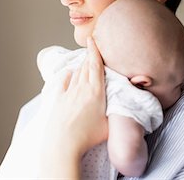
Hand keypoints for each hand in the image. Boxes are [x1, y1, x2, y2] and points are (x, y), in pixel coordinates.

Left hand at [37, 36, 108, 176]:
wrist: (63, 144)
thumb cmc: (88, 138)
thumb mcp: (109, 125)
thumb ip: (116, 113)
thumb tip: (124, 107)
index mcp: (95, 92)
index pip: (95, 65)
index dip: (94, 51)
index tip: (92, 39)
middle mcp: (81, 89)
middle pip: (86, 66)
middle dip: (89, 55)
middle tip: (92, 47)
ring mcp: (68, 93)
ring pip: (76, 73)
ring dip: (81, 66)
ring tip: (85, 62)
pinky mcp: (59, 100)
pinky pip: (64, 83)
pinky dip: (68, 76)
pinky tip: (69, 74)